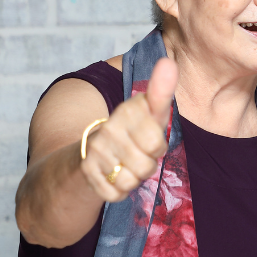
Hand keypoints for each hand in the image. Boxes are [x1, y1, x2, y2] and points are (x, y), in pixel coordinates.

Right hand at [81, 58, 177, 201]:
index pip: (155, 141)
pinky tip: (114, 176)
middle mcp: (109, 129)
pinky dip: (120, 191)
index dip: (157, 145)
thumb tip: (169, 62)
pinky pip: (117, 193)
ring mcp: (96, 151)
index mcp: (126, 111)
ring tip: (126, 164)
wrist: (91, 152)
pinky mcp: (86, 173)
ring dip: (134, 178)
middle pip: (146, 164)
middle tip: (139, 153)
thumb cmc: (133, 131)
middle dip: (148, 163)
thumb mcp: (149, 112)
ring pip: (132, 180)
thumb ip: (161, 91)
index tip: (149, 137)